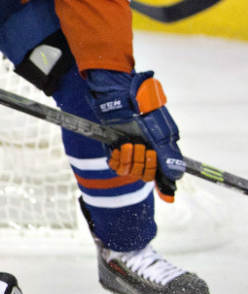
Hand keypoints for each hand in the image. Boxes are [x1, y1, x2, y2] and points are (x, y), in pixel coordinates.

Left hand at [85, 69, 184, 200]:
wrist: (117, 96)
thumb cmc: (142, 110)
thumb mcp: (159, 133)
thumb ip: (167, 154)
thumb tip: (177, 176)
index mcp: (162, 147)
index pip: (165, 174)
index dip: (165, 186)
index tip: (167, 197)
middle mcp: (148, 152)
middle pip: (147, 175)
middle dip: (144, 165)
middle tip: (141, 148)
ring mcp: (131, 151)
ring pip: (131, 172)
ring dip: (129, 160)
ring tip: (128, 144)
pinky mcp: (115, 149)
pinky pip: (116, 166)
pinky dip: (117, 160)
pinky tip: (117, 149)